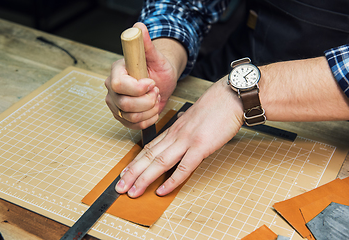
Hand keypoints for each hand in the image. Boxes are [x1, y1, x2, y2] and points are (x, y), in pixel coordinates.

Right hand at [105, 22, 185, 129]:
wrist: (161, 81)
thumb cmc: (158, 68)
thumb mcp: (156, 56)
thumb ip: (146, 44)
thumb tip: (138, 27)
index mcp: (117, 71)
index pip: (118, 84)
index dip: (137, 88)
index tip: (151, 83)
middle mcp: (112, 88)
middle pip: (125, 104)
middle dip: (147, 101)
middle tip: (156, 90)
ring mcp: (115, 103)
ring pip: (130, 117)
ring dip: (149, 110)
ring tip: (155, 98)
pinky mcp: (121, 115)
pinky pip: (132, 125)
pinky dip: (148, 120)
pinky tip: (153, 110)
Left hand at [115, 77, 243, 196]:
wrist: (230, 96)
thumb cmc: (215, 107)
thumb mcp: (194, 116)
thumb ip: (184, 125)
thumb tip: (179, 127)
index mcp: (174, 130)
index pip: (149, 147)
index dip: (135, 162)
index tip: (125, 172)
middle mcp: (176, 135)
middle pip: (149, 156)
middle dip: (132, 174)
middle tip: (119, 187)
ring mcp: (187, 141)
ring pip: (160, 162)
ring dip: (144, 178)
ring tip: (132, 192)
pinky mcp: (201, 146)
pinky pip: (184, 167)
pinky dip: (171, 180)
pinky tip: (162, 190)